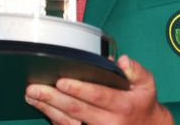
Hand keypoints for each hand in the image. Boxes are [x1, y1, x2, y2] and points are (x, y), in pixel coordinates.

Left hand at [24, 55, 172, 124]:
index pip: (99, 96)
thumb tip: (120, 60)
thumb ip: (136, 70)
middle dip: (54, 98)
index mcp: (122, 106)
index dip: (79, 89)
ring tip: (32, 96)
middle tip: (36, 88)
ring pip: (69, 123)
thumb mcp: (147, 84)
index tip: (61, 81)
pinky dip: (54, 119)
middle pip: (77, 110)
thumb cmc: (142, 103)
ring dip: (48, 109)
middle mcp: (109, 122)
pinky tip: (42, 107)